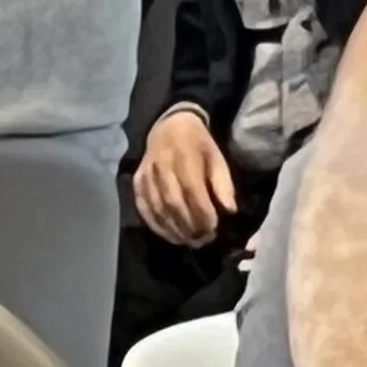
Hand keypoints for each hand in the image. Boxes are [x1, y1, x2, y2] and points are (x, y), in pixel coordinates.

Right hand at [133, 111, 238, 249]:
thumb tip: (229, 211)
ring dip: (174, 229)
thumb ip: (223, 184)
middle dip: (189, 226)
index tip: (214, 228)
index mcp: (185, 155)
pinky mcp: (137, 181)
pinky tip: (170, 235)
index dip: (203, 213)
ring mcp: (147, 174)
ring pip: (158, 208)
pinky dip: (156, 225)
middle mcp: (162, 165)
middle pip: (173, 202)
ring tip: (189, 241)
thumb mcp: (217, 158)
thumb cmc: (198, 145)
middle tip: (203, 240)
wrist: (170, 126)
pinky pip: (143, 207)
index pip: (192, 190)